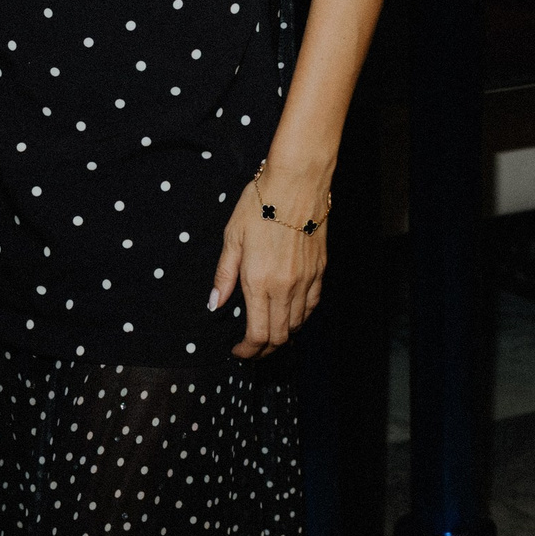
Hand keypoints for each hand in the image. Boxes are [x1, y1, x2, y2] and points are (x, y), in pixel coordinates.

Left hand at [209, 171, 328, 357]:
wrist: (297, 183)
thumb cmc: (260, 204)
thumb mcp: (232, 238)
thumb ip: (224, 276)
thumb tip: (214, 304)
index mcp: (259, 282)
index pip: (258, 335)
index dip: (248, 351)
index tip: (238, 351)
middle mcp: (285, 287)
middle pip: (279, 337)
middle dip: (263, 350)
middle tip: (251, 349)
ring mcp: (306, 281)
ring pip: (297, 325)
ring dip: (281, 335)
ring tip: (268, 333)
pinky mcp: (320, 271)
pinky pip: (312, 306)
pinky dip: (300, 318)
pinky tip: (290, 314)